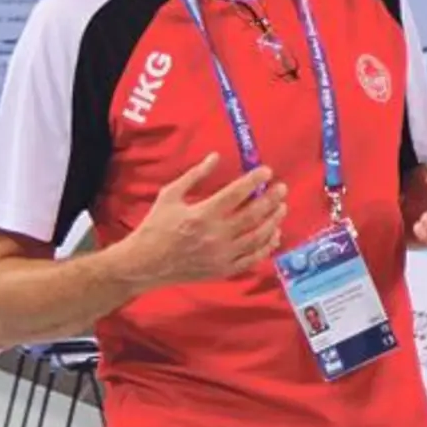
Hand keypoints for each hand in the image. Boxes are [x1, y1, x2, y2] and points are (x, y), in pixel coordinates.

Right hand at [124, 154, 287, 290]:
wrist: (144, 264)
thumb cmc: (155, 226)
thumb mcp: (169, 195)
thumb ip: (195, 175)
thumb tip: (216, 156)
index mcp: (202, 214)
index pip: (237, 193)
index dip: (255, 180)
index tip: (267, 171)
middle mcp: (215, 236)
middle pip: (253, 215)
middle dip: (272, 199)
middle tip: (282, 188)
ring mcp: (221, 256)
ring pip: (258, 237)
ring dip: (274, 221)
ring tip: (282, 208)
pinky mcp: (223, 270)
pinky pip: (252, 259)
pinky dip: (266, 247)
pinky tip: (274, 235)